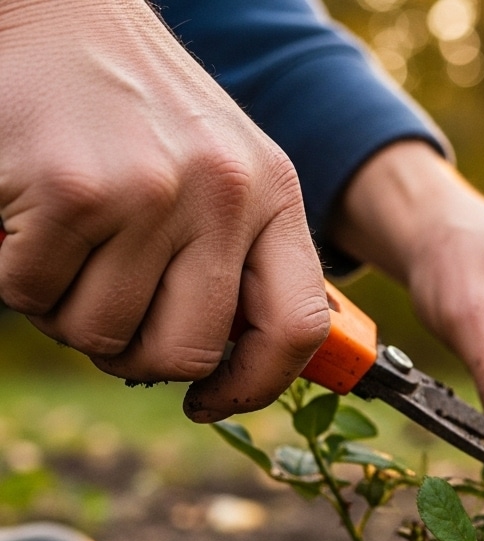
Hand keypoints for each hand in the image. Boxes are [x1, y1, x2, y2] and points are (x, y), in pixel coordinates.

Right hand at [0, 0, 329, 421]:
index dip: (255, 386)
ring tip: (70, 251)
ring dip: (70, 311)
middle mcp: (224, 194)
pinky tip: (31, 222)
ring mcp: (151, 191)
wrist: (61, 17)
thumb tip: (226, 367)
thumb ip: (239, 257)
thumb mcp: (223, 172)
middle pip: (187, 351)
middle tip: (109, 314)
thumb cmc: (138, 110)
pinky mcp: (73, 190)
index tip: (210, 402)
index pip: (298, 328)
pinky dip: (19, 275)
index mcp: (274, 196)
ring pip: (102, 332)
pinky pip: (34, 293)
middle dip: (136, 355)